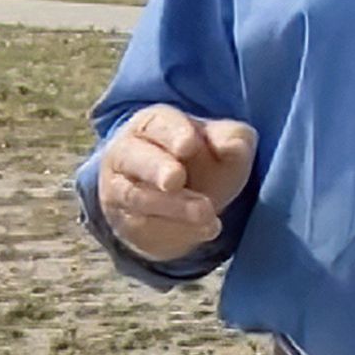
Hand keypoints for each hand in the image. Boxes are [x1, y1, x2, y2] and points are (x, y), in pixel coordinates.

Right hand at [97, 104, 256, 263]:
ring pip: (137, 198)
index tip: (189, 145)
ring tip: (206, 213)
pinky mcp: (126, 223)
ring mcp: (120, 190)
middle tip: (175, 179)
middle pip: (132, 157)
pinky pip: (144, 228)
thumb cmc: (205, 159)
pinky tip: (207, 229)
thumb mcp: (225, 143)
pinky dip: (177, 231)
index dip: (173, 134)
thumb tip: (233, 144)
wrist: (187, 200)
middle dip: (155, 168)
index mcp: (153, 124)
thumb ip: (231, 139)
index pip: (158, 124)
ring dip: (173, 207)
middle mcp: (127, 153)